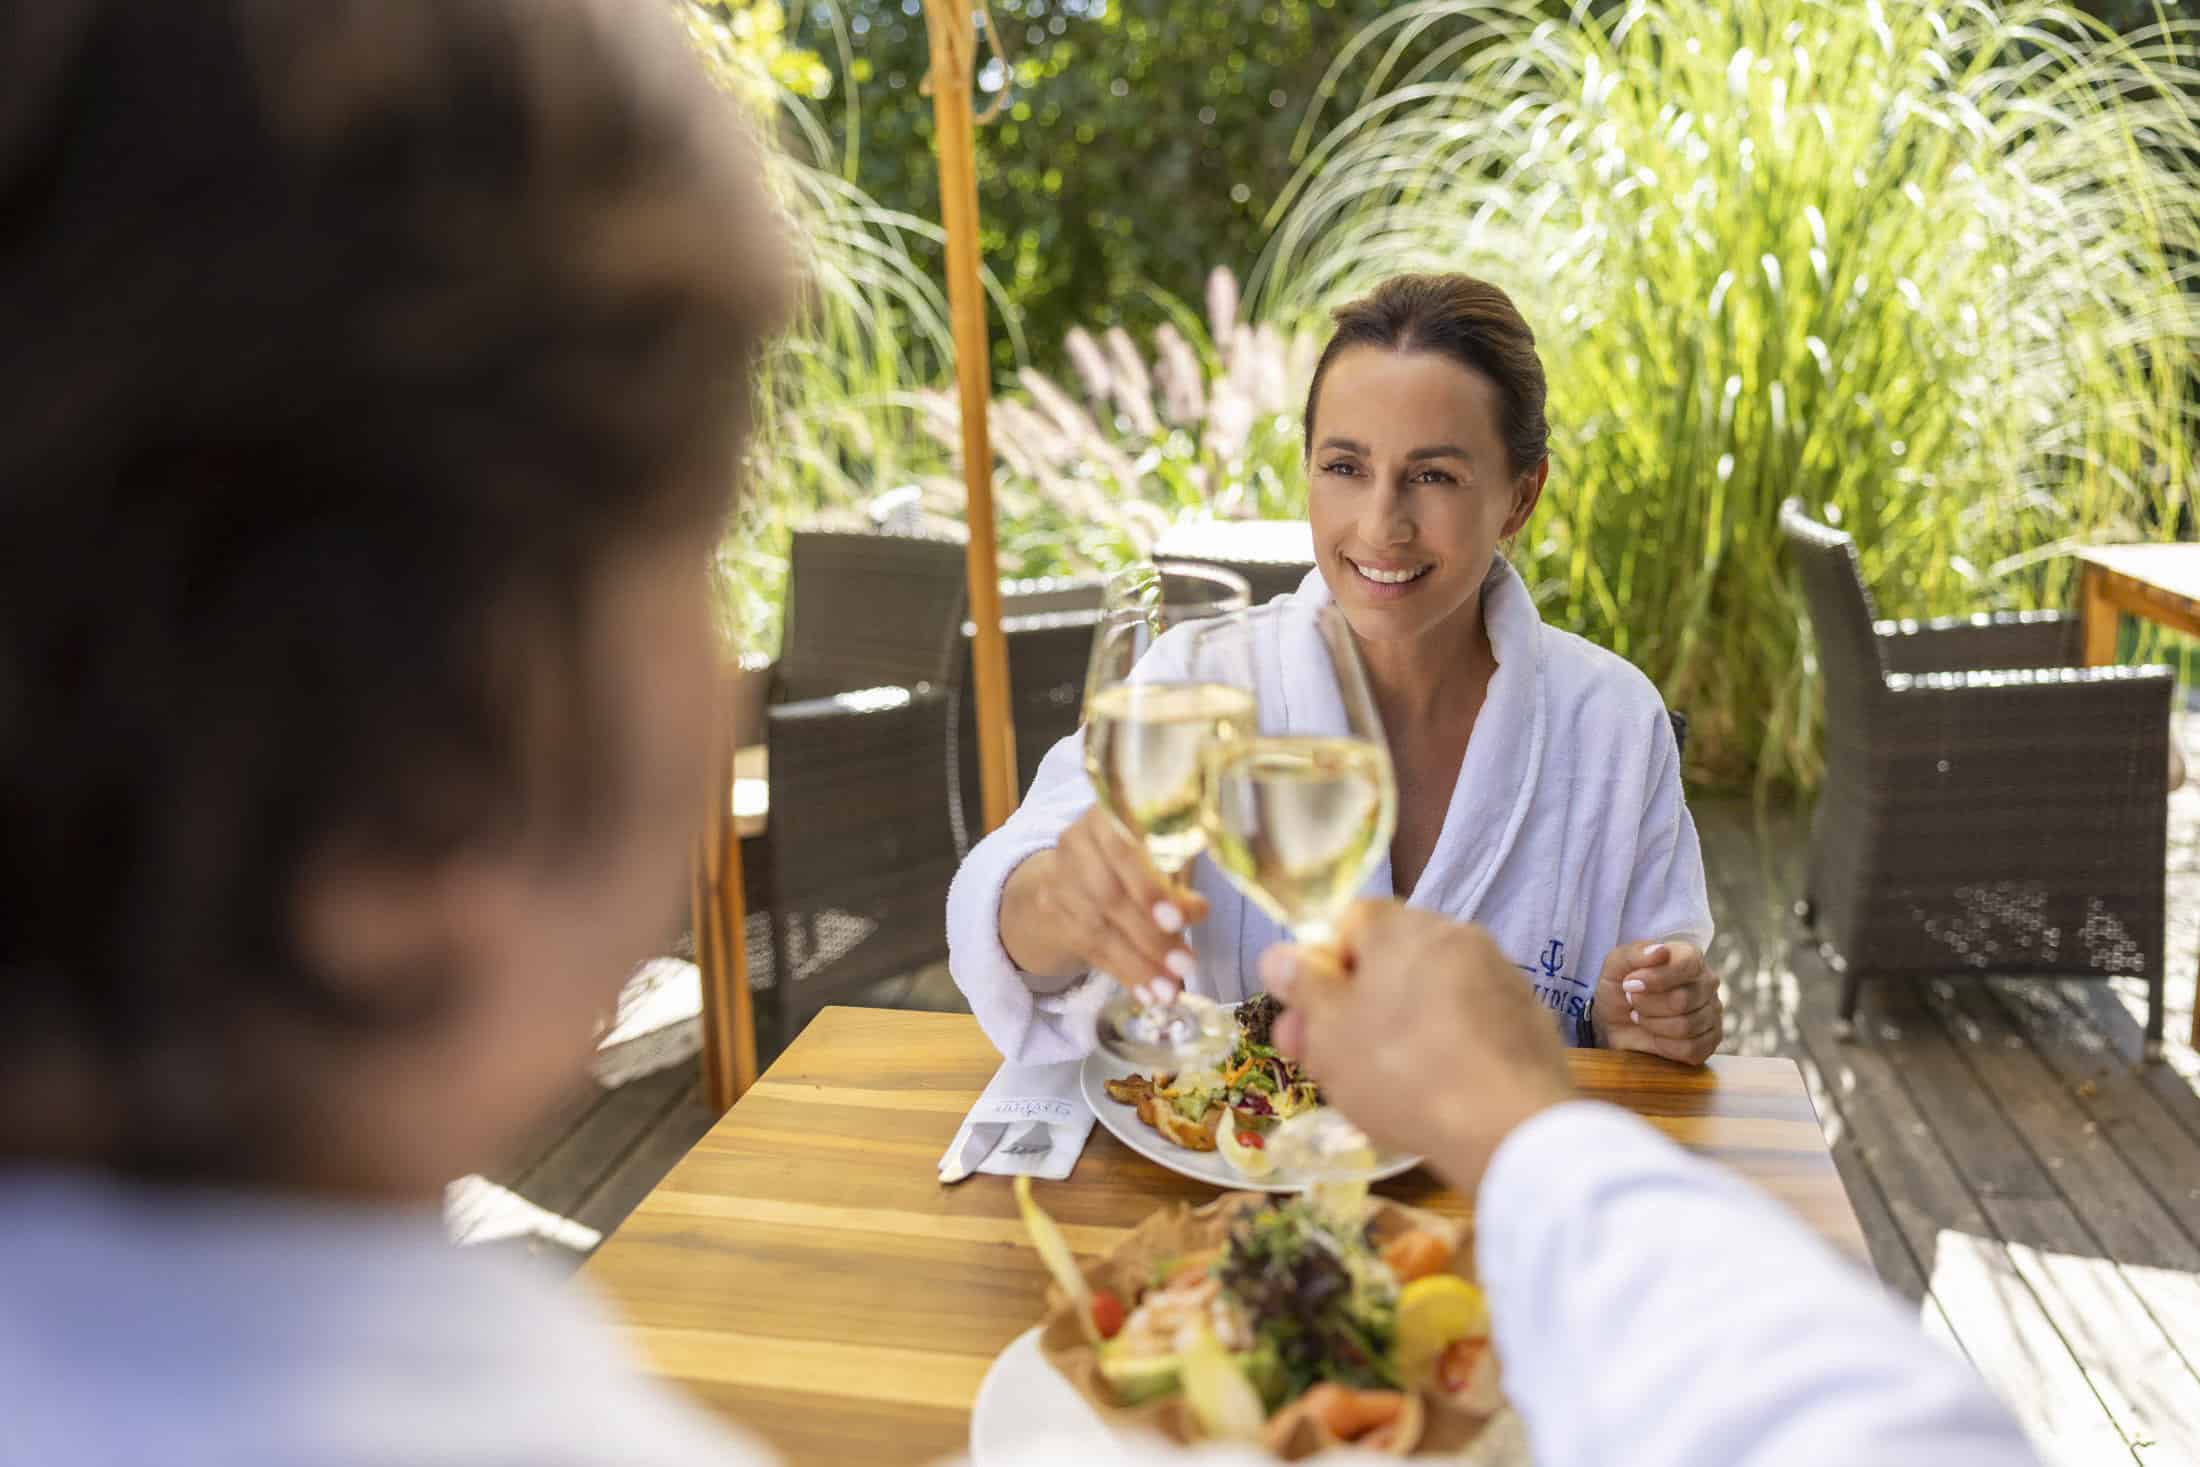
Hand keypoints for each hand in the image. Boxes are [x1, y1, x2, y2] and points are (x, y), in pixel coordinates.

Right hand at [998, 804, 1207, 994]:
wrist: (1072, 869)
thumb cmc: (1134, 857)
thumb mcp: (1158, 855)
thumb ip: (1175, 879)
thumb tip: (1196, 910)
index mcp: (1105, 815)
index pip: (1123, 850)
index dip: (1148, 888)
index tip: (1178, 920)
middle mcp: (1074, 844)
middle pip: (1109, 896)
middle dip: (1150, 936)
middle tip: (1185, 964)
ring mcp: (1058, 881)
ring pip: (1099, 930)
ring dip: (1139, 965)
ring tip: (1171, 990)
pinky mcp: (1054, 916)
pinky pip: (1092, 951)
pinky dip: (1125, 975)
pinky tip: (1149, 994)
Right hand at [1260, 901, 1574, 1192]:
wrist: (1507, 1127)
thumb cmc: (1401, 1072)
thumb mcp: (1329, 1034)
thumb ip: (1302, 986)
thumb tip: (1279, 955)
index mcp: (1402, 927)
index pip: (1349, 921)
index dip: (1322, 965)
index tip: (1311, 1015)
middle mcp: (1455, 935)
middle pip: (1391, 958)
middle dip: (1357, 1002)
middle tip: (1330, 1059)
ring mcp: (1500, 975)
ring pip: (1432, 991)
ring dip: (1402, 1023)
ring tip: (1384, 1084)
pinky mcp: (1530, 1018)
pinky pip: (1471, 1020)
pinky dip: (1449, 1044)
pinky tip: (1437, 1089)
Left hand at [1591, 939, 1719, 1063]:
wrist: (1615, 1020)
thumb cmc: (1620, 987)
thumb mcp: (1616, 965)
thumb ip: (1635, 954)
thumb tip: (1661, 951)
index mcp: (1690, 957)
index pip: (1687, 965)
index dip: (1655, 978)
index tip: (1628, 984)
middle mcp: (1708, 983)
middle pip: (1682, 1000)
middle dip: (1647, 1005)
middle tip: (1632, 1002)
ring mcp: (1712, 1013)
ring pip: (1686, 1027)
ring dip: (1653, 1025)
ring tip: (1641, 1016)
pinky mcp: (1710, 1041)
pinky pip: (1692, 1049)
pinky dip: (1664, 1046)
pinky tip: (1655, 1035)